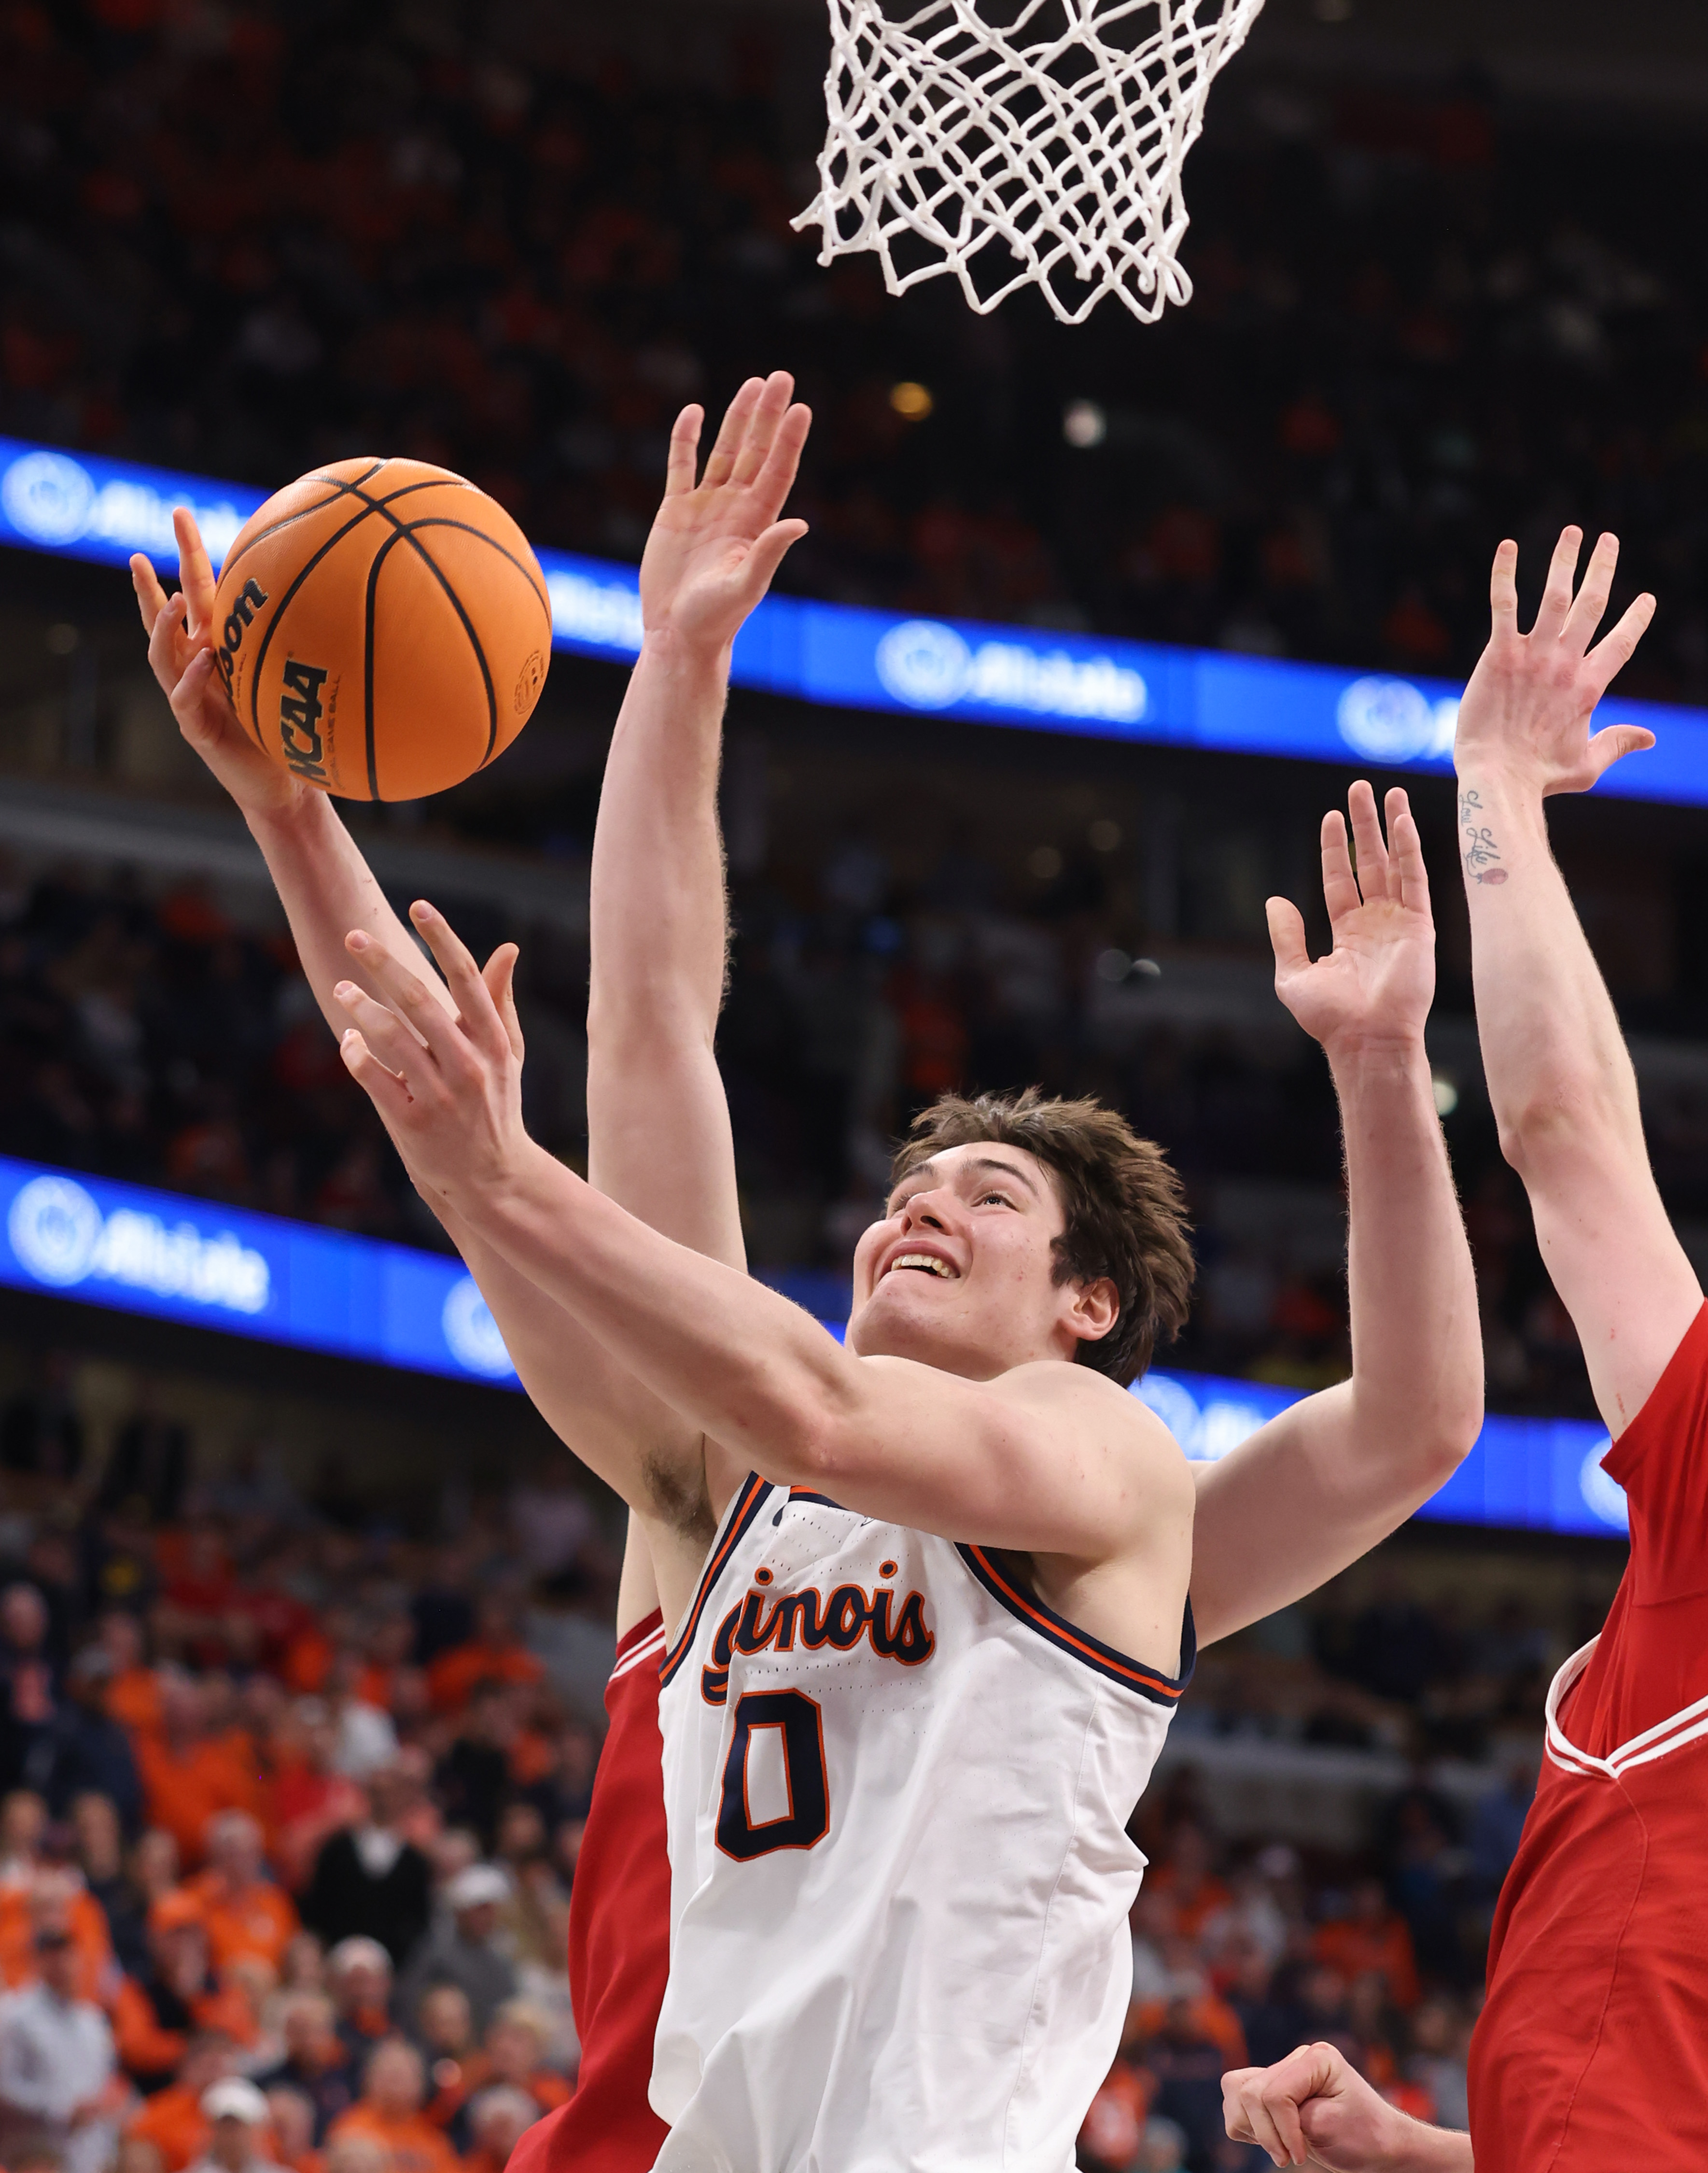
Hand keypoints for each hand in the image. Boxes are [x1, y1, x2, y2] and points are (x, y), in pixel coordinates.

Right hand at [130, 508, 308, 819]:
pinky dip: (191, 678)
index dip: (186, 555)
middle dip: (148, 584)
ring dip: (163, 627)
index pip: (196, 592)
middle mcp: (195, 667)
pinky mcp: (197, 727)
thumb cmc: (289, 724)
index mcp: (216, 646)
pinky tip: (205, 658)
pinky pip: (183, 698)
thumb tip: (340, 589)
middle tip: (136, 552)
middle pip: (163, 617)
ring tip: (173, 599)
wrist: (284, 782)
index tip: (180, 514)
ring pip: (160, 655)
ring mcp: (190, 696)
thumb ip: (302, 638)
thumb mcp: (295, 671)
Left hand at [332, 901, 529, 1203]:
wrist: (492, 1178)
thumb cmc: (497, 1106)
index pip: (467, 979)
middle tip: (354, 936)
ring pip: (391, 1037)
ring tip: (342, 989)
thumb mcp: (507, 1054)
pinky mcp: (412, 1122)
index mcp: (492, 1042)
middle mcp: (468, 1065)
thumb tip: (509, 948)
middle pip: (420, 999)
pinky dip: (356, 1054)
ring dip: (361, 1007)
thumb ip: (501, 1000)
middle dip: (383, 963)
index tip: (419, 906)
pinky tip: (349, 1039)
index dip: (442, 939)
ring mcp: (440, 1095)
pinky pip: (374, 1078)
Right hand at [639, 371, 810, 655]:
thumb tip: (800, 523)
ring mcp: (706, 506)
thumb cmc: (715, 619)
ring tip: (752, 383)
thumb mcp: (745, 587)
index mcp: (756, 523)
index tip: (801, 408)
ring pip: (725, 451)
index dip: (788, 440)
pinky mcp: (675, 511)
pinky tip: (694, 412)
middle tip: (781, 376)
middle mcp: (735, 508)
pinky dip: (685, 439)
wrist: (677, 634)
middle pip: (756, 450)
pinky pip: (681, 466)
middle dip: (767, 415)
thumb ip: (769, 553)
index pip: (777, 471)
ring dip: (737, 418)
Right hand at [1223, 2043, 1407, 2169]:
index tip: (1300, 2157)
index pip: (1274, 2094)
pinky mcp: (1272, 2087)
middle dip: (1266, 2133)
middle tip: (1290, 2157)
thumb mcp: (1327, 2128)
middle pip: (1250, 2092)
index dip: (1282, 2131)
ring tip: (1280, 2146)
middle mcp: (1296, 2058)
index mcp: (1316, 2058)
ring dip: (1252, 2127)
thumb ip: (1288, 2117)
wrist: (1380, 2146)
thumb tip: (1245, 2108)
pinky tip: (1273, 2136)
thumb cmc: (1364, 2137)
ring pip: (1235, 2090)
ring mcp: (1283, 2071)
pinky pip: (1236, 2100)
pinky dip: (1247, 2125)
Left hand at [1268, 783, 1433, 1062]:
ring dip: (1391, 827)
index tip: (1332, 816)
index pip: (1340, 879)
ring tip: (1388, 792)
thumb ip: (1286, 937)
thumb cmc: (1330, 1018)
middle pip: (1369, 862)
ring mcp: (1399, 922)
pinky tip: (1403, 821)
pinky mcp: (1420, 926)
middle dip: (1365, 826)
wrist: (1365, 1039)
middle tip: (1360, 788)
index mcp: (1347, 932)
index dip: (1336, 848)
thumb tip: (1274, 901)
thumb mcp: (1293, 975)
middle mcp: (1375, 922)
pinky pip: (1415, 879)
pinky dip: (1410, 850)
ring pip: (1394, 863)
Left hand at [1454, 527, 1655, 796]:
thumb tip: (1650, 738)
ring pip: (1555, 596)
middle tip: (1608, 540)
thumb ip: (1618, 743)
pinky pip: (1504, 605)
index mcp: (1589, 687)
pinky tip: (1508, 546)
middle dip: (1602, 569)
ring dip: (1565, 561)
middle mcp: (1566, 664)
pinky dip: (1505, 574)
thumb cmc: (1539, 777)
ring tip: (1573, 532)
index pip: (1621, 643)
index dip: (1635, 619)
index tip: (1645, 598)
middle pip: (1592, 605)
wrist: (1498, 779)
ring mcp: (1534, 656)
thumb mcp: (1588, 764)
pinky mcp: (1499, 655)